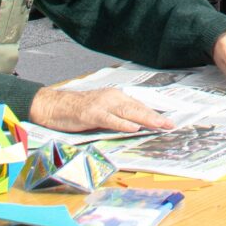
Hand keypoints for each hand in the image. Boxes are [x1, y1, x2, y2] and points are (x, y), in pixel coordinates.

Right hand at [28, 85, 175, 135]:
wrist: (54, 106)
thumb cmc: (78, 111)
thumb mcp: (102, 112)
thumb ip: (118, 116)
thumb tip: (136, 126)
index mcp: (116, 97)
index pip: (139, 106)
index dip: (154, 114)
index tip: (168, 121)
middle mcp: (112, 98)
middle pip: (137, 108)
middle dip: (155, 117)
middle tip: (171, 124)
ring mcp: (102, 105)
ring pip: (128, 112)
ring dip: (145, 119)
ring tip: (159, 125)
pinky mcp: (91, 114)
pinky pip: (110, 119)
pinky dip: (122, 124)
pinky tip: (133, 128)